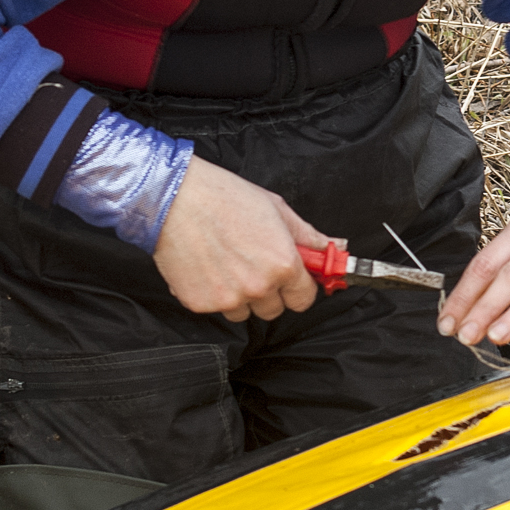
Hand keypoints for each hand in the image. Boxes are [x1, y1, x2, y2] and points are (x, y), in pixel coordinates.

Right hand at [152, 156, 328, 321]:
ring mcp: (228, 298)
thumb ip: (308, 236)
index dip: (298, 288)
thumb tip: (334, 246)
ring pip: (243, 312)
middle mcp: (258, 286)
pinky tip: (206, 266)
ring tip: (226, 262)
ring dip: (239, 295)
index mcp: (283, 264)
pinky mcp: (200, 303)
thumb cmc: (223, 197)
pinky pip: (215, 308)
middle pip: (274, 310)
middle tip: (252, 263)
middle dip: (268, 292)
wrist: (174, 197)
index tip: (291, 279)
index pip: (304, 299)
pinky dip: (211, 292)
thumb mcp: (276, 209)